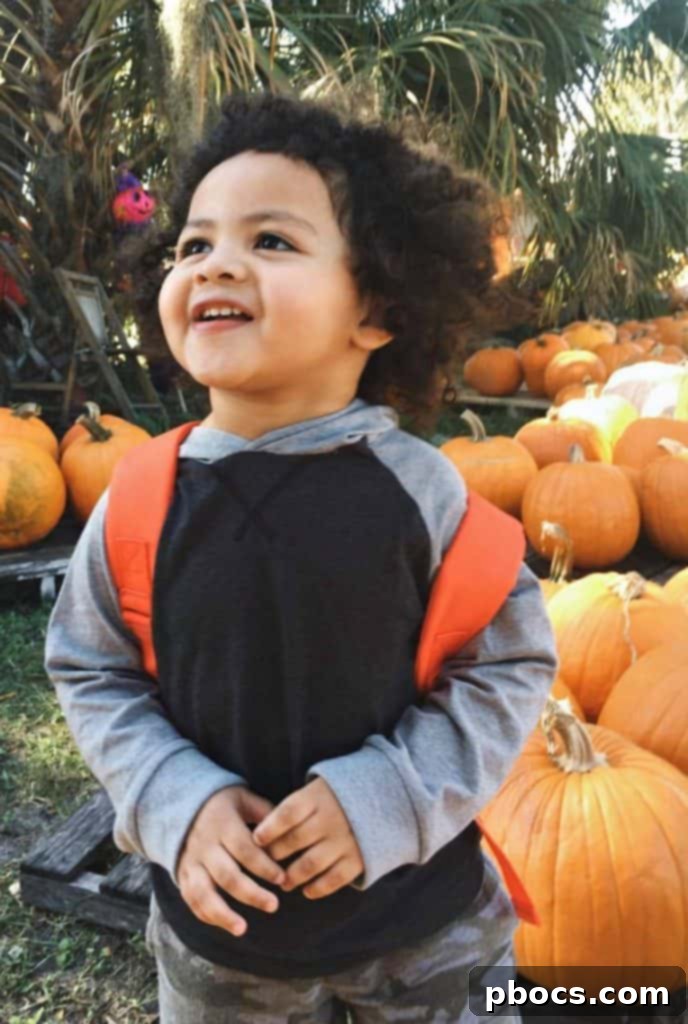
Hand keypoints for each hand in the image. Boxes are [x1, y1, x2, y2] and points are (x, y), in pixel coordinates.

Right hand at [177, 786, 286, 935]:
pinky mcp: (183, 875)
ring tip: (242, 929)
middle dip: (251, 893)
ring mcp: (191, 862)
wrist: (182, 805)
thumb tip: (290, 830)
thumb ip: (265, 812)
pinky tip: (228, 926)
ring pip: (204, 893)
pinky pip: (192, 900)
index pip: (245, 849)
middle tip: (274, 905)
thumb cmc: (223, 804)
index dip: (264, 866)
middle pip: (227, 875)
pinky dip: (208, 916)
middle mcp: (204, 845)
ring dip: (222, 914)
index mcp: (222, 824)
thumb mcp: (243, 799)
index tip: (283, 879)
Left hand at [252, 777, 363, 898]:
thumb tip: (264, 829)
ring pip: (310, 864)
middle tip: (265, 863)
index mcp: (319, 796)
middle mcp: (331, 817)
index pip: (287, 813)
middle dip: (275, 854)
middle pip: (295, 840)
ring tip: (284, 882)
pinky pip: (333, 879)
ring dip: (292, 876)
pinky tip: (307, 890)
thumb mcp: (319, 787)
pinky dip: (318, 888)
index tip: (256, 839)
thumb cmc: (340, 794)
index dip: (269, 828)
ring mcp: (346, 839)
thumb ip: (297, 805)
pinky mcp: (359, 858)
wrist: (386, 795)